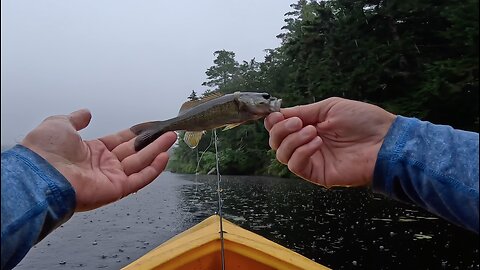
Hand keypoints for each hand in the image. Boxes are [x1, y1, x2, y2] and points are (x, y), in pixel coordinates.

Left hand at [21, 109, 176, 210]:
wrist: (40, 174)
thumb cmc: (46, 150)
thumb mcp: (60, 124)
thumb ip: (76, 119)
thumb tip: (86, 113)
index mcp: (92, 151)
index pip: (120, 141)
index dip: (135, 133)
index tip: (150, 126)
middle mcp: (104, 165)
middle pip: (134, 151)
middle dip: (152, 141)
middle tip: (169, 132)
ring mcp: (111, 178)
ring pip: (140, 163)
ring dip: (158, 150)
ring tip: (173, 137)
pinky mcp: (117, 189)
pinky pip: (140, 179)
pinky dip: (154, 169)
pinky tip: (165, 156)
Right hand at [264, 97, 395, 186]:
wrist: (384, 141)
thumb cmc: (363, 121)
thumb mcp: (329, 107)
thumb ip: (302, 111)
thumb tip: (278, 113)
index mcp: (309, 126)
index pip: (280, 127)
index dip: (274, 121)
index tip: (277, 115)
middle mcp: (306, 144)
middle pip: (276, 142)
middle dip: (280, 130)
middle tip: (298, 123)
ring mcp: (312, 159)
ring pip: (282, 154)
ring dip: (293, 140)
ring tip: (313, 132)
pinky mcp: (317, 174)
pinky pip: (295, 165)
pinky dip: (301, 152)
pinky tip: (317, 143)